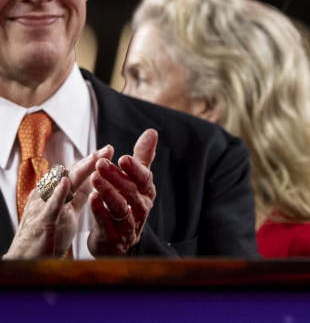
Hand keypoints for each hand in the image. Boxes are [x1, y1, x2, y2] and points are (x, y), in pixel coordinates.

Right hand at [2, 147, 113, 258]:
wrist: (27, 262)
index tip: (109, 150)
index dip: (92, 162)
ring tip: (94, 158)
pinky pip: (51, 206)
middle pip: (71, 174)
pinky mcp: (42, 222)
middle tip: (107, 149)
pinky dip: (58, 194)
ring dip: (79, 171)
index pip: (75, 174)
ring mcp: (44, 207)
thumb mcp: (67, 213)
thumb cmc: (48, 236)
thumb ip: (78, 197)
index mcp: (54, 194)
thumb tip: (93, 179)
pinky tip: (65, 183)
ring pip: (62, 185)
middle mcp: (48, 196)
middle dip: (90, 161)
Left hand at [87, 128, 157, 256]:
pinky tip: (92, 198)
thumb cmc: (128, 205)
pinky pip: (107, 222)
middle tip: (101, 164)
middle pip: (130, 190)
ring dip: (108, 191)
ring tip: (95, 178)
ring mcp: (128, 223)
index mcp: (147, 192)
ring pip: (119, 206)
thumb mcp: (137, 181)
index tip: (123, 157)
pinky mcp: (113, 236)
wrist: (120, 242)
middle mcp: (141, 207)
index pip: (144, 178)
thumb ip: (143, 157)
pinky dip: (100, 210)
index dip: (135, 168)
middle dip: (116, 176)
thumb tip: (151, 132)